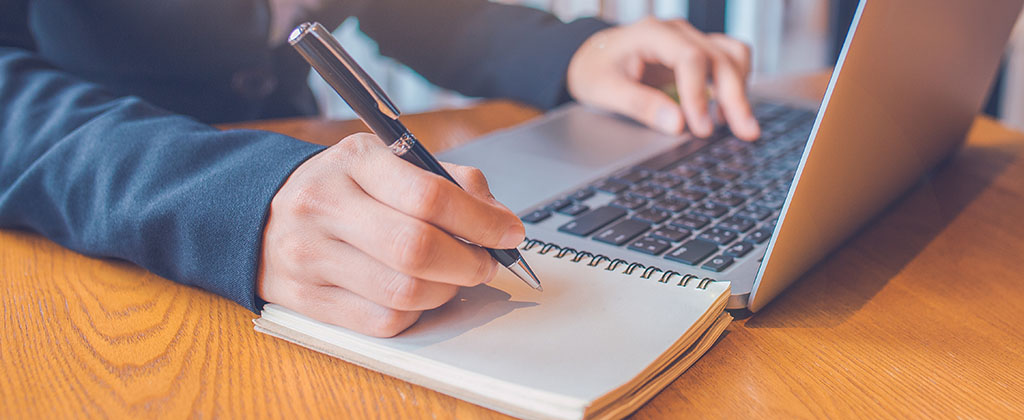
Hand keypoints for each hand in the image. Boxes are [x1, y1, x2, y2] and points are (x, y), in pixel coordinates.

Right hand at [257, 133, 524, 336]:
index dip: (481, 221)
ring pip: (403, 292)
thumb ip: (446, 181)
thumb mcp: (387, 161)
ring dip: (446, 291)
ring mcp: (311, 255)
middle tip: (485, 262)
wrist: (260, 214)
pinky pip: (382, 322)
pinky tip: (417, 295)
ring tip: (453, 277)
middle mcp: (326, 205)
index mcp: (354, 161)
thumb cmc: (340, 188)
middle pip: (418, 249)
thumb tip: (497, 217)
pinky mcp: (308, 300)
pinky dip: (415, 314)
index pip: (430, 195)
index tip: (509, 232)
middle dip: (469, 263)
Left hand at [567, 18, 760, 139]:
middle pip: (720, 57)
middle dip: (735, 97)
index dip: (699, 95)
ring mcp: (691, 40)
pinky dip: (736, 83)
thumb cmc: (595, 70)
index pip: (690, 58)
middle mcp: (678, 32)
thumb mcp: (605, 90)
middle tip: (745, 132)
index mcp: (652, 33)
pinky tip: (727, 112)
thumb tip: (677, 125)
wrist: (592, 57)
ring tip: (738, 125)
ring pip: (733, 55)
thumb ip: (640, 105)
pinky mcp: (698, 53)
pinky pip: (730, 60)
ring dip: (741, 89)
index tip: (701, 128)